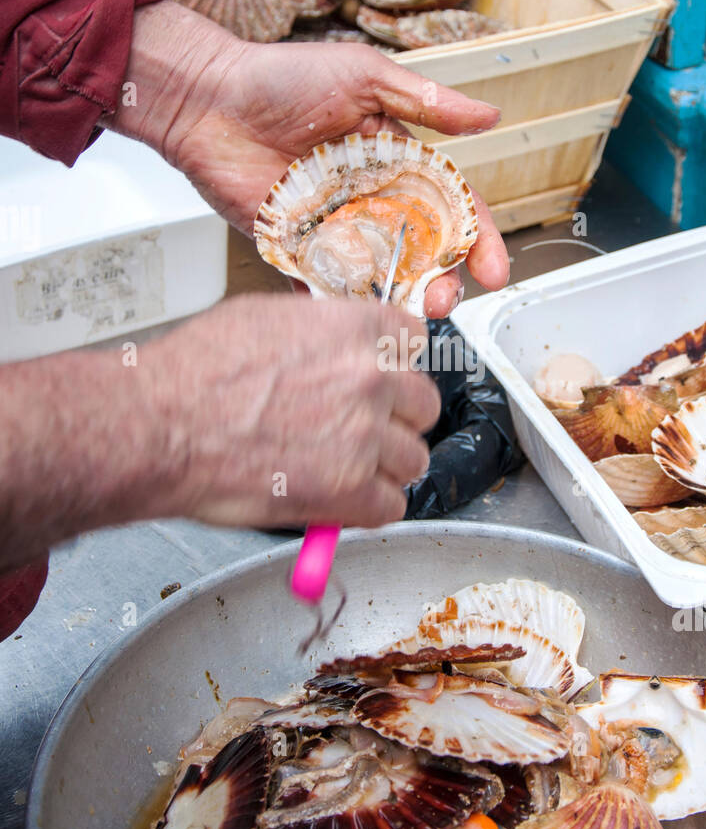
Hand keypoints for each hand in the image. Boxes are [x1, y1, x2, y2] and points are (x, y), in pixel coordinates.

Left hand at [113, 2, 509, 316]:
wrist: (207, 100)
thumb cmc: (281, 78)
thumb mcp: (366, 78)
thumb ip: (428, 103)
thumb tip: (490, 116)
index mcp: (396, 161)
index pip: (451, 207)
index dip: (478, 239)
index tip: (494, 269)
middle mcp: (372, 199)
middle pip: (423, 253)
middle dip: (442, 281)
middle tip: (445, 300)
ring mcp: (336, 228)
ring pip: (383, 276)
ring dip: (402, 300)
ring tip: (411, 314)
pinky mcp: (296, 249)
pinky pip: (328, 286)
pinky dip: (345, 306)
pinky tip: (361, 319)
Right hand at [141, 294, 439, 528]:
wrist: (160, 426)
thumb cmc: (194, 374)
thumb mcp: (265, 320)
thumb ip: (319, 334)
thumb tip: (337, 348)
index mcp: (354, 330)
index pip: (414, 342)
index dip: (395, 364)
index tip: (384, 378)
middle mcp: (369, 379)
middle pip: (422, 404)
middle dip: (396, 418)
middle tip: (364, 428)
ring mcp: (364, 436)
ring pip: (413, 459)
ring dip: (385, 467)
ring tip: (347, 468)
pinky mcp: (349, 490)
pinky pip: (391, 507)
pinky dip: (367, 508)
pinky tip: (341, 499)